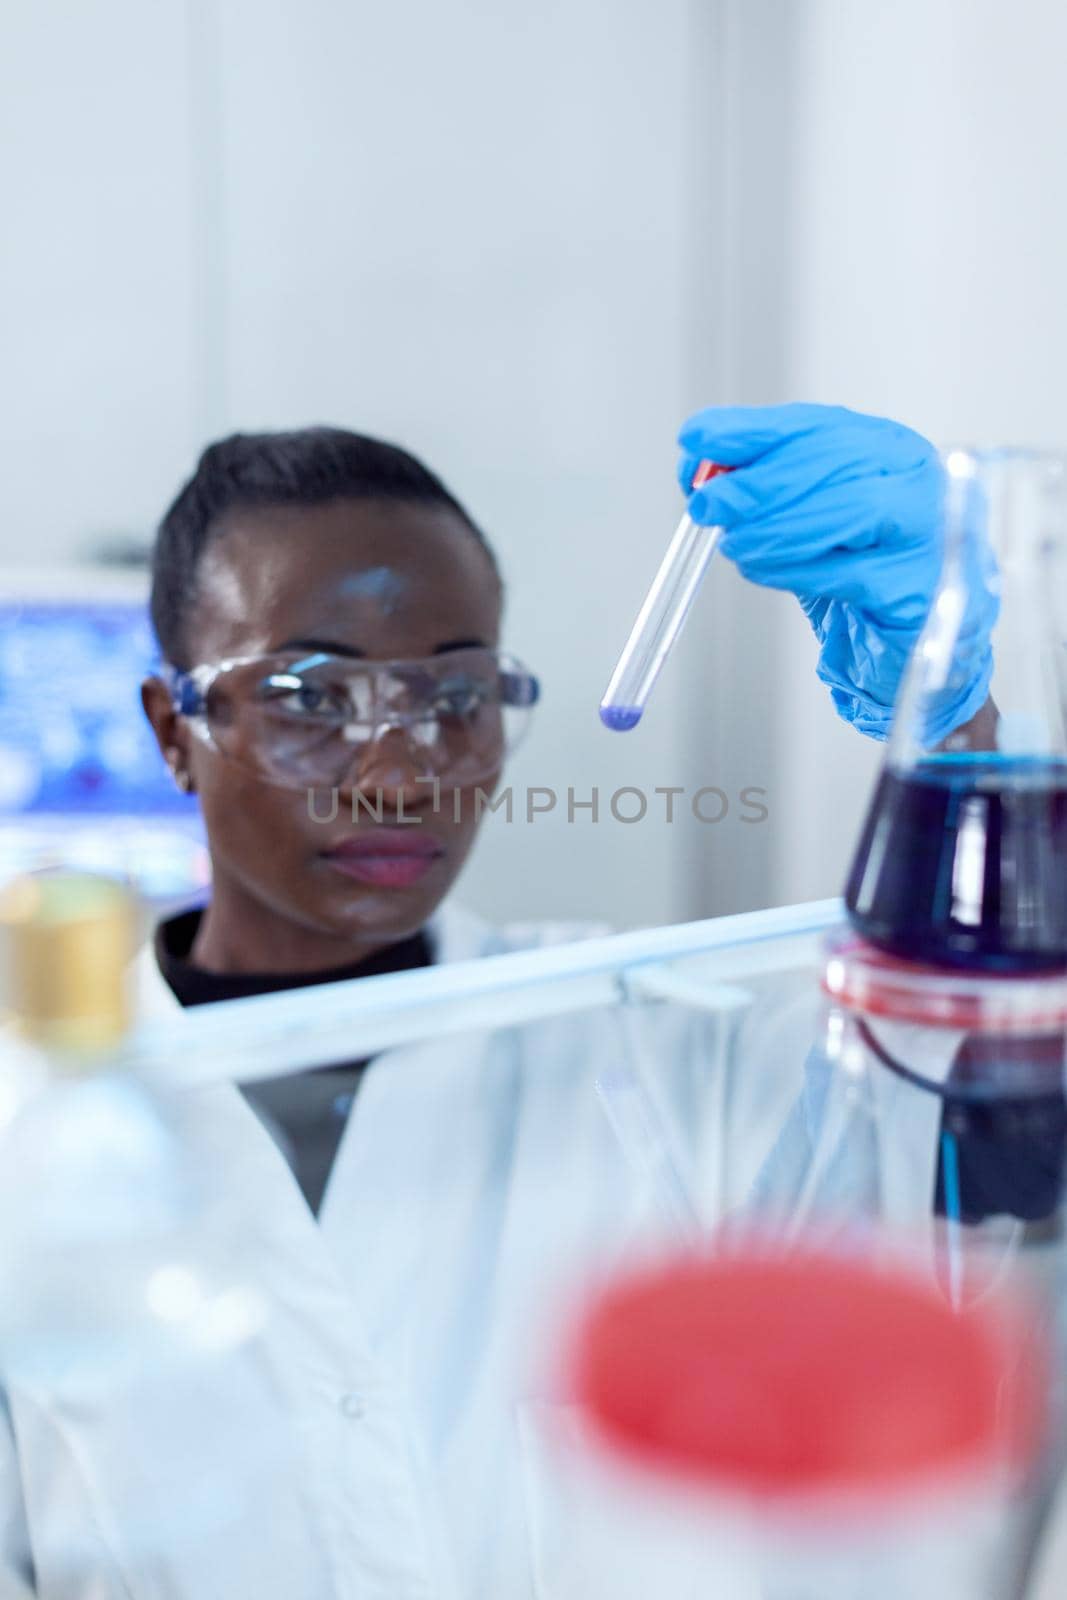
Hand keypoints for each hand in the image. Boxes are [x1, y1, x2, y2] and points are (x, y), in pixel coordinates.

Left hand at [676, 402, 993, 740]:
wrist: (919, 626)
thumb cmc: (863, 563)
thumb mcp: (809, 513)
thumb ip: (764, 486)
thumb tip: (699, 472)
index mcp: (884, 446)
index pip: (812, 423)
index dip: (749, 430)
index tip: (697, 438)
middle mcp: (913, 477)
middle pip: (832, 461)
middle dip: (756, 483)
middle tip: (708, 505)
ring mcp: (925, 529)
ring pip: (848, 510)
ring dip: (773, 528)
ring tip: (735, 545)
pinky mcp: (919, 586)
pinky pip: (851, 573)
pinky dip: (796, 571)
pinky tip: (767, 572)